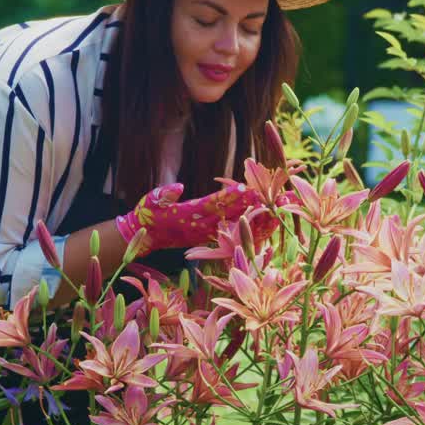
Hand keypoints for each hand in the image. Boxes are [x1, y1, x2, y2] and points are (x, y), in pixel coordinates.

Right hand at [116, 181, 262, 257]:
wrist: (146, 238)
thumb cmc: (147, 215)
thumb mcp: (150, 201)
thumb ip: (163, 195)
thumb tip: (178, 187)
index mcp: (186, 215)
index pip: (211, 205)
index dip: (229, 197)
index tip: (245, 188)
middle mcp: (200, 227)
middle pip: (230, 215)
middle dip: (250, 206)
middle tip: (271, 197)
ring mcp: (206, 234)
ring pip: (235, 225)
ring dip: (256, 217)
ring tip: (277, 207)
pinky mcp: (209, 237)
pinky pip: (233, 233)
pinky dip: (250, 228)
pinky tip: (267, 221)